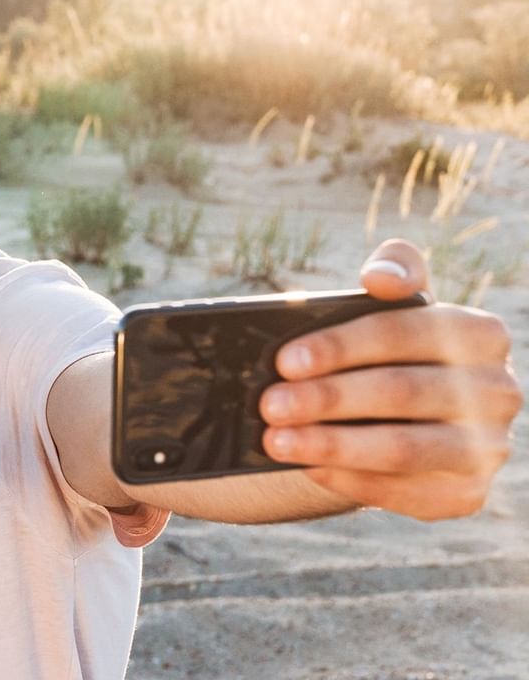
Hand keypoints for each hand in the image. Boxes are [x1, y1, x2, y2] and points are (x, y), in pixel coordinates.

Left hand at [260, 239, 521, 519]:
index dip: (340, 345)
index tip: (284, 361)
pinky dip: (350, 480)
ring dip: (331, 445)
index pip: (404, 332)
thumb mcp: (398, 308)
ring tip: (277, 442)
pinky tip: (310, 468)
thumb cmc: (395, 353)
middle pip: (400, 391)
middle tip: (269, 405)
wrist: (413, 419)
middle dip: (326, 398)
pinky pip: (403, 491)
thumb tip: (381, 276)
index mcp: (482, 334)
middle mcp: (497, 391)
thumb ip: (397, 273)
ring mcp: (487, 447)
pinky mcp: (467, 493)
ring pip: (403, 448)